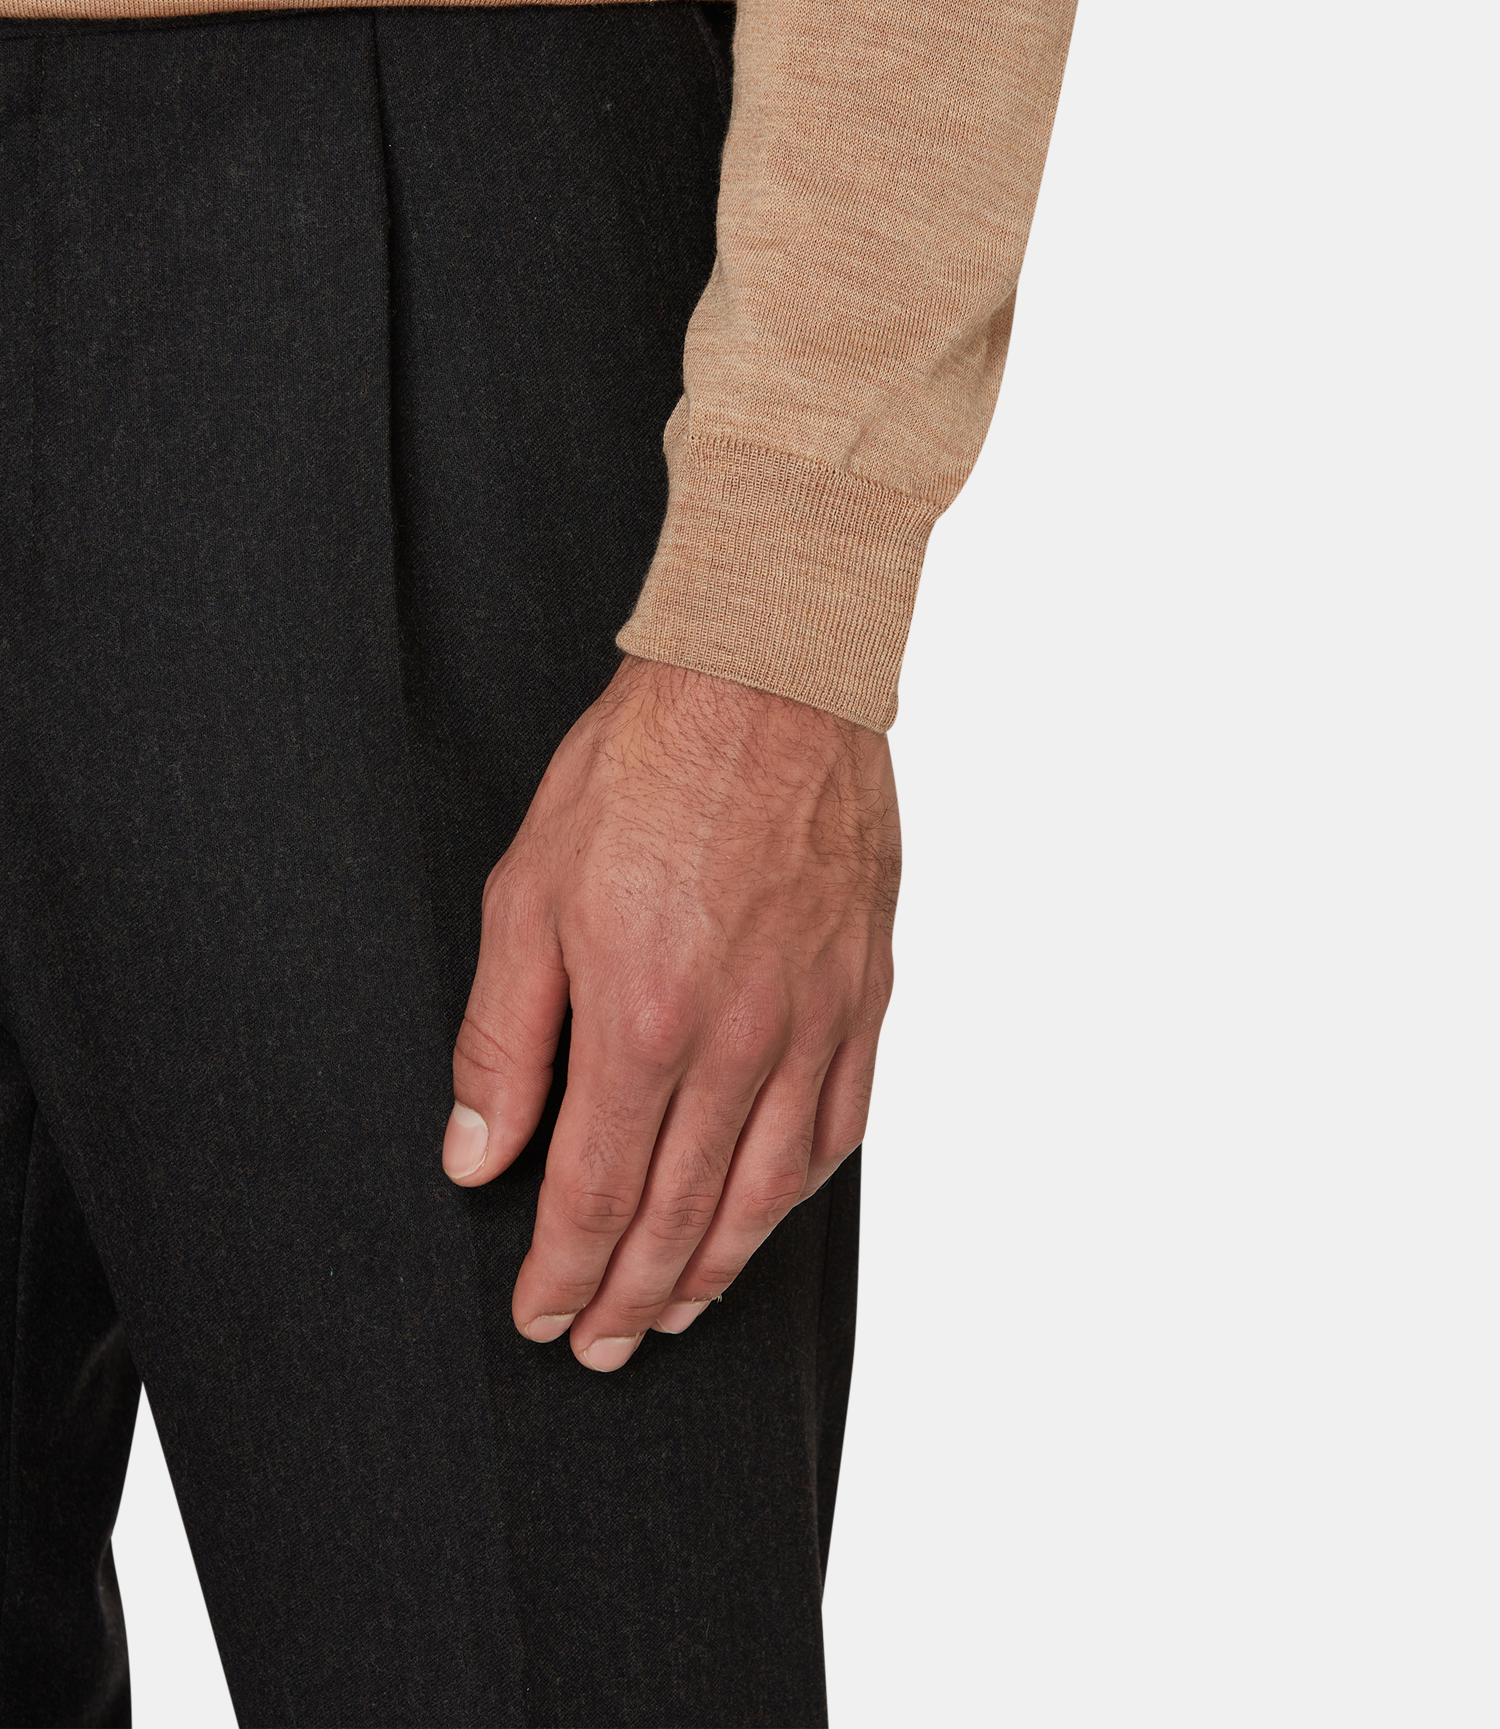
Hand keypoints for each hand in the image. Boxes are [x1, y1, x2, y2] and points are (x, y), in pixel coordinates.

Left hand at [441, 655, 898, 1369]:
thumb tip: (475, 1152)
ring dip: (718, 1266)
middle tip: (602, 1346)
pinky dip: (802, 1188)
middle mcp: (739, 1044)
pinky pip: (843, 1124)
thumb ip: (505, 1037)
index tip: (542, 1319)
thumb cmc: (641, 769)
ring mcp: (814, 1022)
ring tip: (679, 1308)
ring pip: (769, 1190)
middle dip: (631, 1294)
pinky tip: (774, 1209)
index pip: (595, 1195)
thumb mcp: (528, 893)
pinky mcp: (864, 991)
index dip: (564, 1273)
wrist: (768, 679)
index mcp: (644, 1023)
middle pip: (683, 1214)